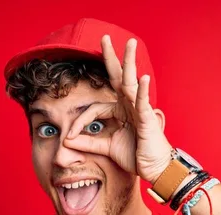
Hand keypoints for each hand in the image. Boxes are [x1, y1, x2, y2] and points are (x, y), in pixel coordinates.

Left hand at [64, 35, 171, 183]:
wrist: (154, 169)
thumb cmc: (136, 156)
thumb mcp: (106, 148)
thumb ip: (87, 142)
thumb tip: (66, 140)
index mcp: (120, 111)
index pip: (95, 108)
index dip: (80, 121)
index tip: (68, 137)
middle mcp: (130, 106)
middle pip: (118, 78)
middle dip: (111, 58)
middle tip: (104, 37)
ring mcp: (140, 110)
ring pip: (132, 83)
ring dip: (130, 63)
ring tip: (130, 44)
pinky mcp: (147, 120)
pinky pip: (143, 102)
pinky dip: (143, 91)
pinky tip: (142, 78)